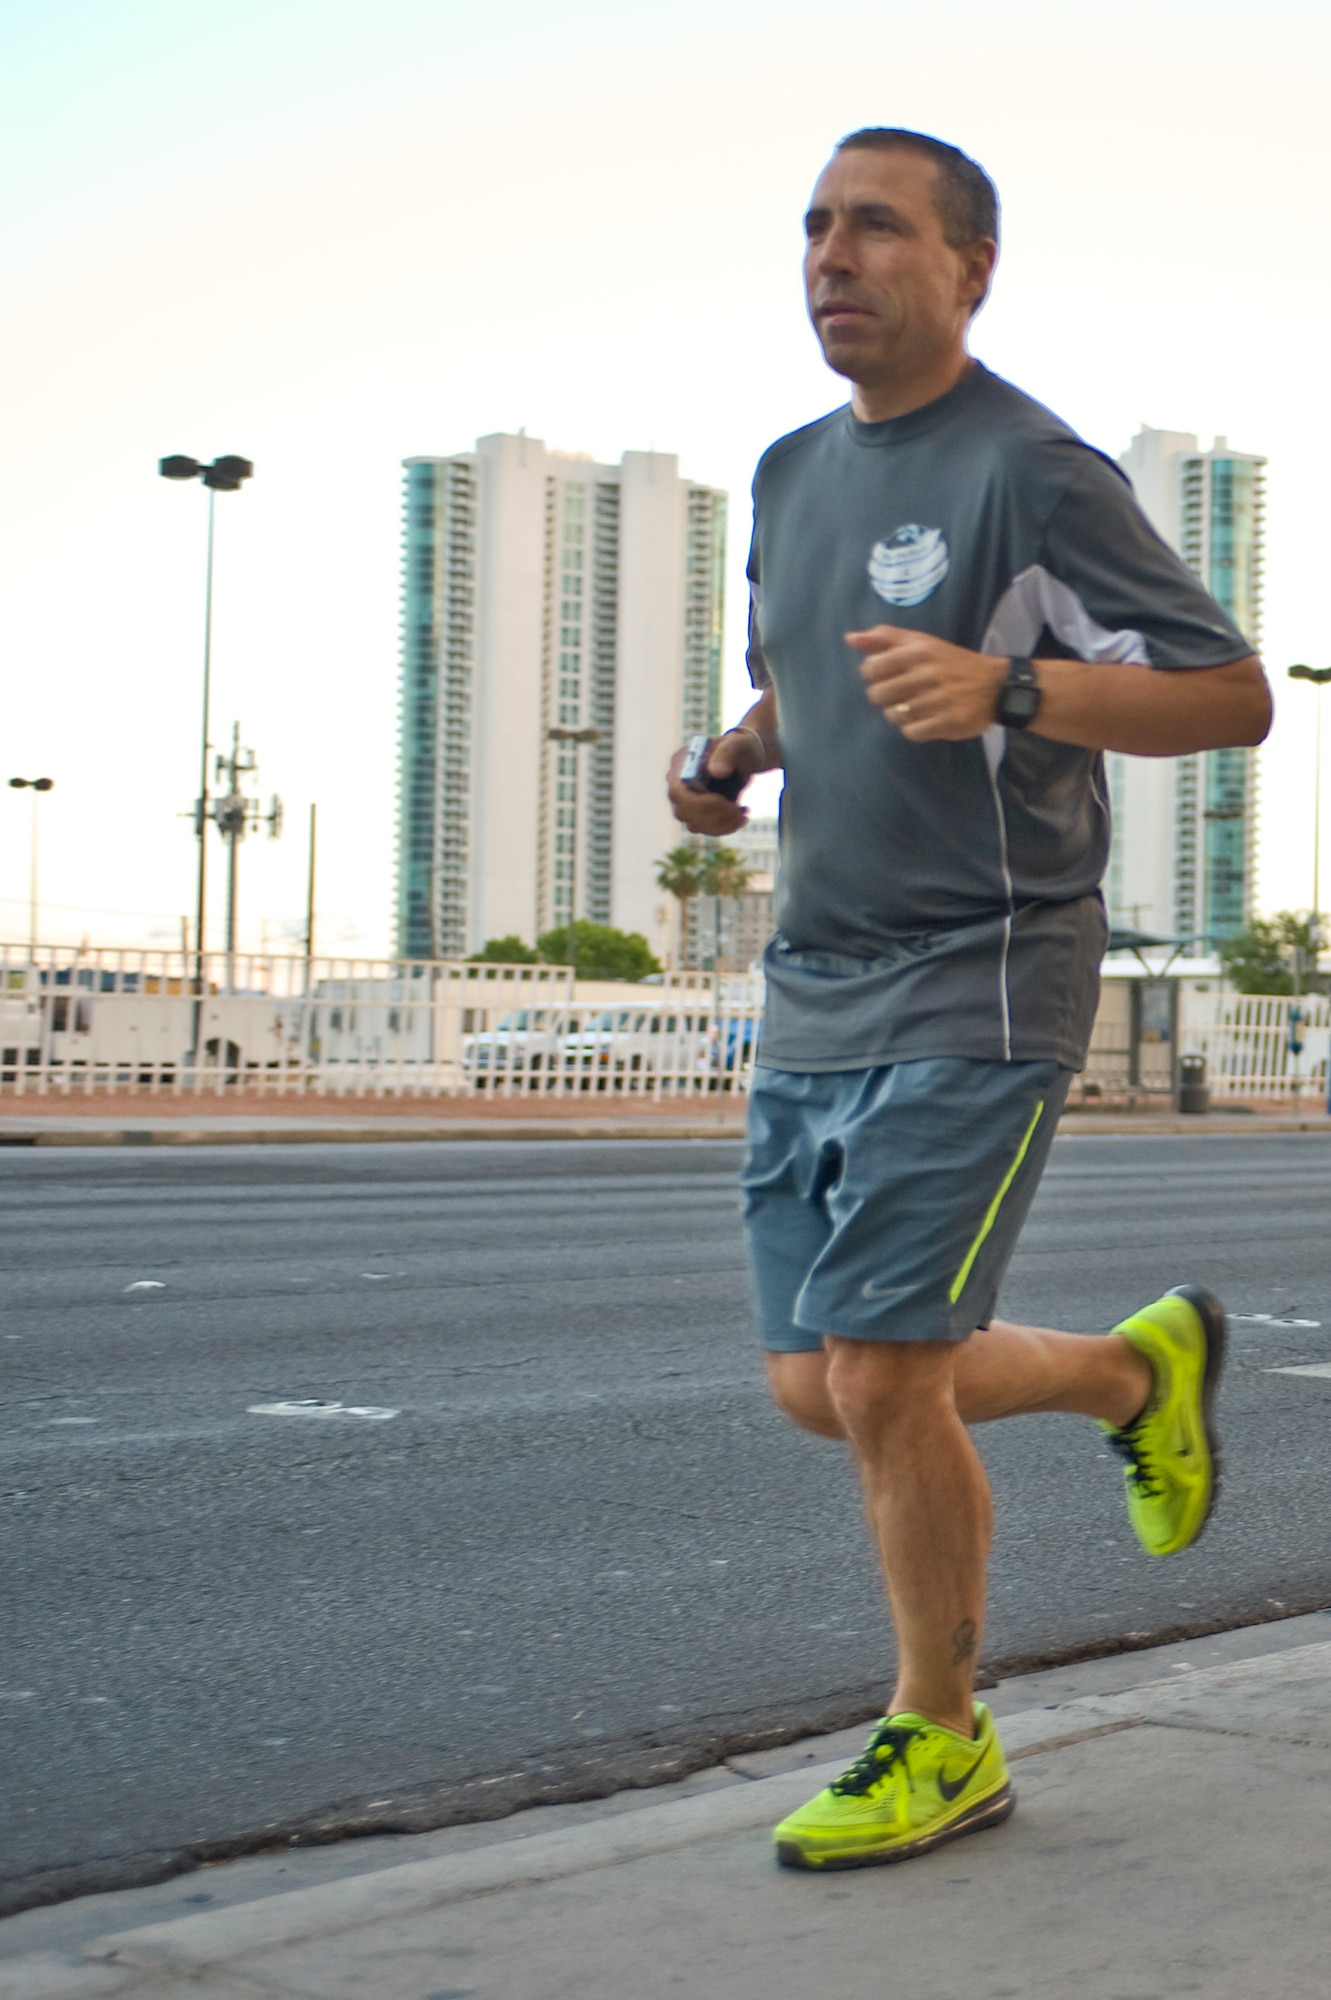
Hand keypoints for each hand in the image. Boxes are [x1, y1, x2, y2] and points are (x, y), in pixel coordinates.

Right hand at [666, 733, 757, 835]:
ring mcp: (684, 800)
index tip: (725, 802)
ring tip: (742, 813)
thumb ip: (727, 753)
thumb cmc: (740, 749)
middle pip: (684, 811)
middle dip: (714, 816)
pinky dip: (724, 828)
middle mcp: (677, 783)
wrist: (745, 760)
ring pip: (694, 824)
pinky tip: (741, 817)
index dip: (699, 802)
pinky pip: (704, 828)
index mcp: (682, 762)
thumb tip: (716, 771)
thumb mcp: (738, 745)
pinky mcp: (695, 814)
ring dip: (721, 824)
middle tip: (738, 811)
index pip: (678, 790)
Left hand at [848, 626, 1008, 741]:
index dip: (874, 675)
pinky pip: (911, 732)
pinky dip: (914, 729)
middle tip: (902, 694)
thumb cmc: (952, 663)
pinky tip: (926, 719)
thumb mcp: (922, 642)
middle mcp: (927, 674)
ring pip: (893, 715)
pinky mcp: (947, 722)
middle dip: (885, 697)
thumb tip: (850, 639)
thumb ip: (885, 638)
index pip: (872, 668)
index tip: (888, 676)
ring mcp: (938, 699)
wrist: (996, 686)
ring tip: (917, 706)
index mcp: (919, 651)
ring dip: (900, 714)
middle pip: (877, 695)